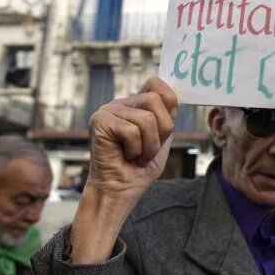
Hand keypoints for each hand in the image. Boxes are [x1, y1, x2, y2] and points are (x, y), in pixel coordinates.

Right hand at [84, 76, 177, 196]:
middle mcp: (120, 104)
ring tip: (137, 156)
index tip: (166, 124)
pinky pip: (132, 130)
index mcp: (134, 105)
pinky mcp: (99, 122)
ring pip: (146, 118)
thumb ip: (166, 116)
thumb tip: (175, 93)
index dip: (168, 100)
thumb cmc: (138, 169)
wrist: (120, 192)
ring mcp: (108, 111)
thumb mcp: (161, 139)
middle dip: (161, 131)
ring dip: (149, 145)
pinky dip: (135, 150)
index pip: (155, 83)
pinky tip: (125, 156)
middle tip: (148, 149)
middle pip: (156, 100)